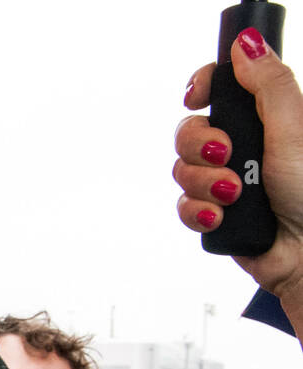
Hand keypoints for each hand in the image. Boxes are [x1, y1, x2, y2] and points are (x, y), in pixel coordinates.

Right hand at [175, 29, 302, 326]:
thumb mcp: (294, 129)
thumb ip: (269, 85)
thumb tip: (246, 44)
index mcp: (263, 119)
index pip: (218, 88)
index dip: (200, 87)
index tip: (198, 96)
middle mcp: (241, 147)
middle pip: (189, 131)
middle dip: (200, 146)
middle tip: (227, 154)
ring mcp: (224, 181)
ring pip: (183, 171)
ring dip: (204, 184)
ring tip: (234, 195)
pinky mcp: (213, 214)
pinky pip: (183, 207)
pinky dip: (199, 213)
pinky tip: (223, 218)